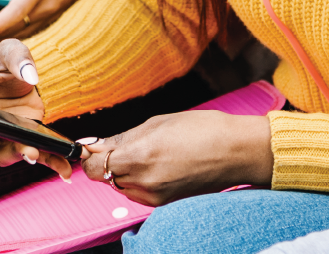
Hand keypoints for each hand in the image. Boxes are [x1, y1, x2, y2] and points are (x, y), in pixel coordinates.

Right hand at [0, 39, 78, 179]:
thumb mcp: (10, 51)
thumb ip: (16, 56)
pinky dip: (48, 164)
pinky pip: (31, 157)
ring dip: (12, 154)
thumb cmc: (8, 67)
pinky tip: (64, 169)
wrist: (33, 79)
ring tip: (30, 152)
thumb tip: (29, 75)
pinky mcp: (21, 142)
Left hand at [80, 111, 273, 205]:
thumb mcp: (156, 123)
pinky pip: (139, 194)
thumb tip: (94, 145)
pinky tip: (159, 165)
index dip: (91, 156)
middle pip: (106, 177)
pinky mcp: (165, 204)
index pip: (94, 167)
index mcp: (138, 157)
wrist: (236, 151)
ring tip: (149, 154)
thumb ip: (121, 138)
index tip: (96, 146)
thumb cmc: (201, 130)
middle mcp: (143, 182)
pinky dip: (140, 181)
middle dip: (110, 162)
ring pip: (122, 187)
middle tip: (127, 144)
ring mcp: (155, 197)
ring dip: (125, 172)